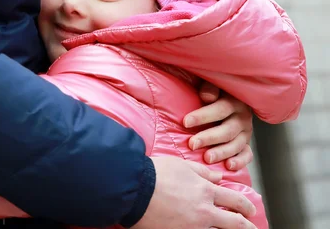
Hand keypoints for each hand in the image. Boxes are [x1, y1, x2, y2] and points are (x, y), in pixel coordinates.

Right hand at [134, 156, 256, 228]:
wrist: (134, 188)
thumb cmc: (155, 173)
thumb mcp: (180, 165)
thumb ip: (202, 172)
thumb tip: (218, 176)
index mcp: (205, 191)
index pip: (234, 200)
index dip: (245, 206)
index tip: (249, 209)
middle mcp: (204, 211)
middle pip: (235, 223)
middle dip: (247, 226)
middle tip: (252, 228)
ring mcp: (193, 226)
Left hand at [184, 82, 253, 170]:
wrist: (231, 98)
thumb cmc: (214, 92)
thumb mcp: (212, 84)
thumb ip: (210, 88)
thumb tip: (206, 97)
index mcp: (234, 101)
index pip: (220, 109)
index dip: (203, 116)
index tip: (185, 122)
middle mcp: (242, 118)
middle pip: (227, 130)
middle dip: (209, 138)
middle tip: (192, 144)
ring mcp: (246, 133)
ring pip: (236, 145)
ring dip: (221, 152)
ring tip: (207, 158)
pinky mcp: (246, 144)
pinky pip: (247, 155)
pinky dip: (240, 162)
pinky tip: (229, 167)